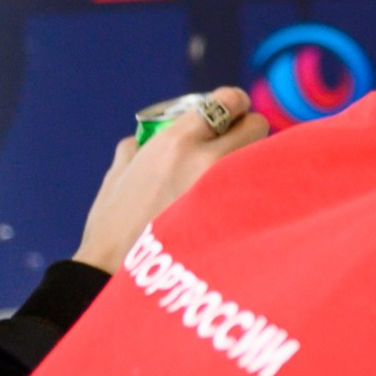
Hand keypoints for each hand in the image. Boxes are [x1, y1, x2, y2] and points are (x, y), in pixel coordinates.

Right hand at [72, 87, 268, 270]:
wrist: (119, 275)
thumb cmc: (113, 226)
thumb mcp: (118, 176)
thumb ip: (137, 149)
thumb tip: (143, 139)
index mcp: (177, 141)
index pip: (229, 101)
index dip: (234, 103)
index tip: (233, 111)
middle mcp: (209, 159)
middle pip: (258, 125)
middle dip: (248, 130)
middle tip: (237, 143)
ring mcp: (228, 190)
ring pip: (263, 157)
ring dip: (253, 160)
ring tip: (235, 176)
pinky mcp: (240, 218)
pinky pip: (260, 191)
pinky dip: (255, 190)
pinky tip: (242, 201)